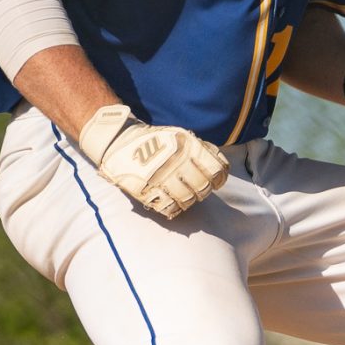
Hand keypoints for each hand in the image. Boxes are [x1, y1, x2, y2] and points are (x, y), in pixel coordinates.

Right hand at [79, 104, 228, 218]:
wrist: (121, 141)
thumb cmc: (156, 140)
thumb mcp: (181, 136)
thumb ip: (203, 149)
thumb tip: (222, 167)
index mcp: (188, 148)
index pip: (216, 171)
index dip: (219, 179)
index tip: (215, 181)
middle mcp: (177, 163)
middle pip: (203, 188)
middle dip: (203, 190)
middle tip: (197, 189)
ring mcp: (162, 178)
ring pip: (189, 200)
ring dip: (189, 200)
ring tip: (184, 195)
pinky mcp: (148, 191)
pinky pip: (170, 208)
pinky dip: (175, 208)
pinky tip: (173, 202)